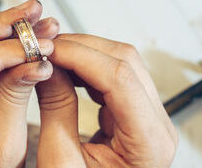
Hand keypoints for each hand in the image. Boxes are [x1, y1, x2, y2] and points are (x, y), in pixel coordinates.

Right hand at [36, 34, 177, 166]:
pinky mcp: (137, 117)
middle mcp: (158, 127)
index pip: (119, 79)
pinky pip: (116, 79)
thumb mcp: (61, 161)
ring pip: (122, 64)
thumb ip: (55, 108)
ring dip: (83, 54)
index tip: (47, 48)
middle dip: (80, 47)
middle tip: (43, 44)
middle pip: (125, 63)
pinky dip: (87, 68)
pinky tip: (62, 68)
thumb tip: (46, 64)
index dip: (80, 55)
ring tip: (48, 55)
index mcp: (149, 144)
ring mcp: (150, 120)